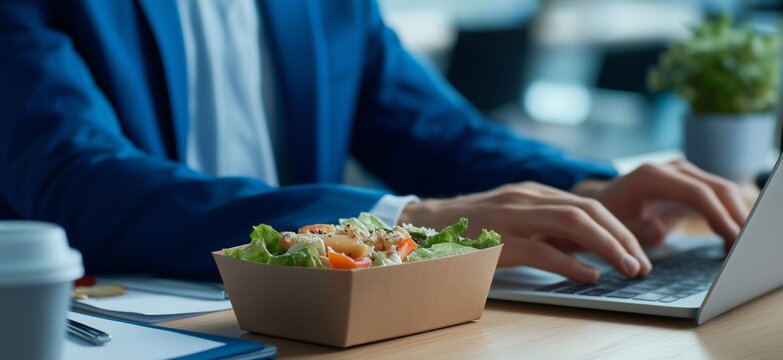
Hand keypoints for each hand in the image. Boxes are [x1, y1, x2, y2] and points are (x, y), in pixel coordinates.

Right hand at [399, 182, 652, 282]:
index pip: (587, 204)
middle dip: (622, 236)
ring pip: (572, 222)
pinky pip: (541, 249)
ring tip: (629, 269)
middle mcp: (524, 197)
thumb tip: (587, 249)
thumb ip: (543, 227)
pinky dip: (570, 263)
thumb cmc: (466, 228)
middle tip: (643, 264)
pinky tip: (590, 277)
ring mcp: (509, 216)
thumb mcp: (510, 218)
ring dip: (608, 247)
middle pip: (587, 209)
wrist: (419, 226)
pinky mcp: (495, 239)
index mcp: (531, 193)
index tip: (638, 250)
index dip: (619, 227)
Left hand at [574, 160, 750, 250]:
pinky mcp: (690, 183)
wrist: (603, 201)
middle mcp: (670, 169)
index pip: (695, 192)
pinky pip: (716, 196)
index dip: (718, 215)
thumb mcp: (614, 227)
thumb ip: (635, 230)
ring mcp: (683, 173)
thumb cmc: (607, 215)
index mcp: (651, 176)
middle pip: (715, 188)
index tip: (733, 237)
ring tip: (741, 246)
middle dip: (735, 216)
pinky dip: (728, 215)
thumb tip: (658, 230)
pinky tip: (731, 238)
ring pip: (721, 190)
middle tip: (745, 246)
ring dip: (736, 216)